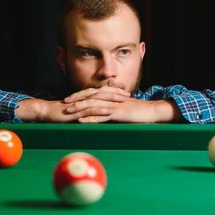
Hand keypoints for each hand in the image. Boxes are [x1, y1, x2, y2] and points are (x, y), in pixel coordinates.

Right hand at [15, 87, 128, 121]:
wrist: (45, 112)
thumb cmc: (59, 113)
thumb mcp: (75, 111)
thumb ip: (85, 111)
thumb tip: (94, 114)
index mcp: (84, 97)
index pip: (102, 92)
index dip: (114, 92)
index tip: (125, 93)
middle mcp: (84, 98)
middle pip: (103, 93)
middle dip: (116, 94)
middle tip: (128, 95)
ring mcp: (80, 104)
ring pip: (99, 100)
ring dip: (112, 100)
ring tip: (123, 101)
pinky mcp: (76, 111)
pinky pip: (91, 110)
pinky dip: (101, 110)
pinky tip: (110, 111)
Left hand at [65, 95, 181, 122]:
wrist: (151, 111)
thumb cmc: (137, 111)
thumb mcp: (122, 108)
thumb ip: (111, 107)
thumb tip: (102, 112)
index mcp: (110, 96)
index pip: (91, 93)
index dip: (79, 95)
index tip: (68, 99)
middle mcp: (110, 98)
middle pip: (89, 96)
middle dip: (75, 99)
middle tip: (63, 103)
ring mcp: (113, 105)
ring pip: (93, 105)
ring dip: (79, 108)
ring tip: (68, 112)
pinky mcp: (117, 114)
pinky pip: (101, 116)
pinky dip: (90, 118)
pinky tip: (81, 121)